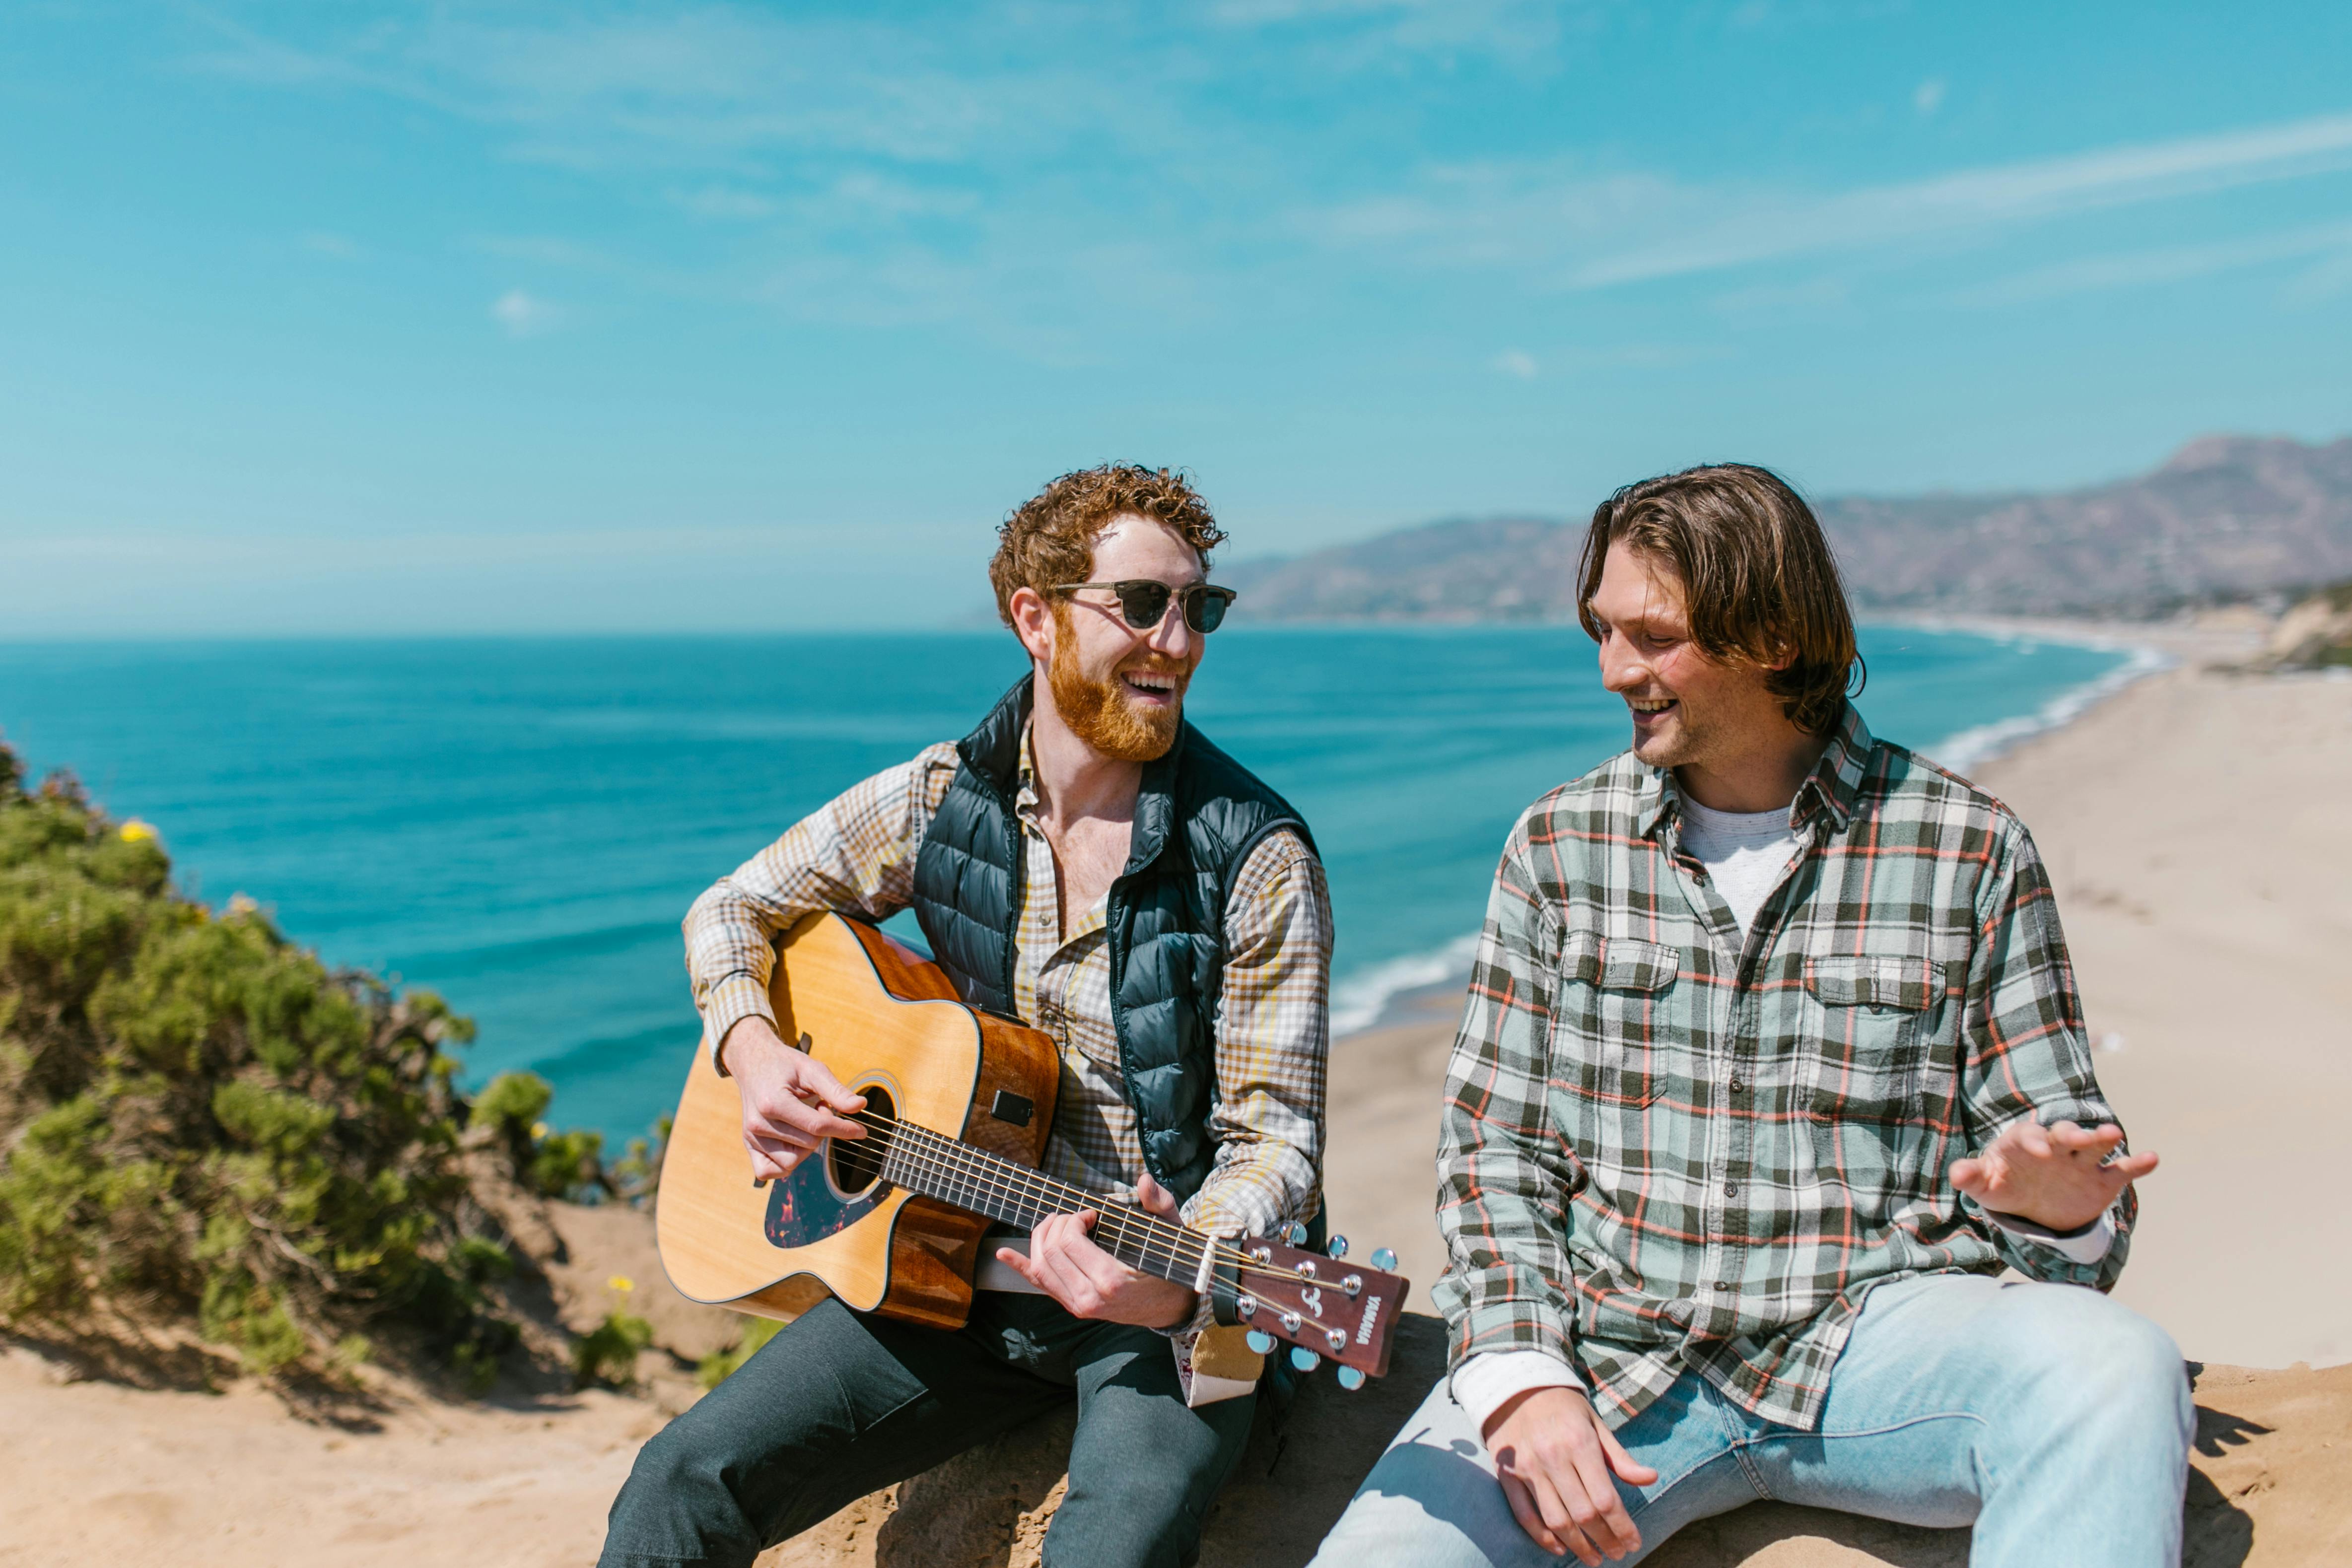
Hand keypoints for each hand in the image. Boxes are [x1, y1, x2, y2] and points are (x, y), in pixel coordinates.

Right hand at [720, 1015, 864, 1181]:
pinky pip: (768, 1171)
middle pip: (808, 1144)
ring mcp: (750, 1137)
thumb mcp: (812, 1069)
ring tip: (804, 1121)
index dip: (843, 1129)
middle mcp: (758, 1124)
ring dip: (806, 1146)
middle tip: (818, 1107)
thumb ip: (836, 1090)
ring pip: (791, 1162)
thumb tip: (860, 1106)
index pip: (817, 1127)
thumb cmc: (784, 1065)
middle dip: (823, 1129)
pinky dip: (784, 1163)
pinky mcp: (748, 1145)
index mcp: (773, 1103)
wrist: (753, 1062)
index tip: (861, 1130)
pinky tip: (793, 1143)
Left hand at [995, 1172, 1197, 1328]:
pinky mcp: (1072, 1306)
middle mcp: (1087, 1298)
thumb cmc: (1168, 1264)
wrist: (1170, 1304)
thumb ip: (1160, 1205)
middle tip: (1077, 1216)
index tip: (1090, 1213)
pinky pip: (1039, 1285)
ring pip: (1039, 1267)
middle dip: (1057, 1224)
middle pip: (1049, 1252)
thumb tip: (1144, 1180)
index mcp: (1109, 1280)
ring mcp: (1077, 1305)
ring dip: (1040, 1238)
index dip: (1073, 1219)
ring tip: (1057, 1223)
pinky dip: (1019, 1267)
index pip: (1068, 1242)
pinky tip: (1003, 1254)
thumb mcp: (1169, 1232)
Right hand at [1482, 1385, 1657, 1563]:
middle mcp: (1552, 1457)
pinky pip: (1525, 1515)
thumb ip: (1619, 1457)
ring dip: (1578, 1546)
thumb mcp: (1595, 1424)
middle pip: (1583, 1514)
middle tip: (1618, 1554)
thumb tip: (1651, 1479)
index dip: (1623, 1526)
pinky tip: (1560, 1548)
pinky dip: (1542, 1538)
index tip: (1635, 1542)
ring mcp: (1527, 1469)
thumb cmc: (1563, 1408)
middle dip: (1606, 1540)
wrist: (1515, 1388)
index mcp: (1579, 1443)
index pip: (1606, 1498)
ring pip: (1555, 1520)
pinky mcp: (1508, 1476)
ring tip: (1595, 1558)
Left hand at [1950, 1118, 2156, 1232]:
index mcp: (2024, 1143)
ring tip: (2114, 1135)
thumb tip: (1956, 1174)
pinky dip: (2137, 1164)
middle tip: (2080, 1138)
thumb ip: (1971, 1176)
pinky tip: (2152, 1158)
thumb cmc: (2004, 1186)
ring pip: (2094, 1145)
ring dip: (2103, 1138)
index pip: (2029, 1136)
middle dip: (2072, 1134)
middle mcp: (2055, 1147)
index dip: (2033, 1141)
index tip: (2038, 1152)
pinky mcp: (2101, 1180)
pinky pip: (2121, 1170)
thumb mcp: (1985, 1185)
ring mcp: (2080, 1162)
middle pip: (2065, 1133)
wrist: (2032, 1207)